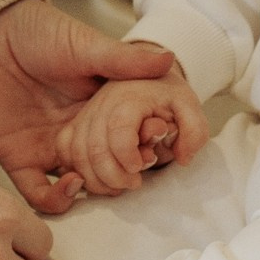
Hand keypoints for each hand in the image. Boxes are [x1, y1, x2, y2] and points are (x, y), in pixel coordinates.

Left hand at [0, 0, 180, 213]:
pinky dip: (57, 200)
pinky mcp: (21, 159)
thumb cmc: (35, 31)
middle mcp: (81, 130)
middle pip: (112, 167)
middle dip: (127, 174)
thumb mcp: (84, 44)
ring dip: (97, 190)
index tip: (158, 143)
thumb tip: (168, 59)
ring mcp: (52, 146)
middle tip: (137, 169)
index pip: (134, 136)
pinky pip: (40, 194)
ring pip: (82, 186)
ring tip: (107, 179)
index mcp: (102, 104)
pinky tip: (70, 182)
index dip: (148, 144)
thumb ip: (123, 59)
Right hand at [53, 69, 209, 198]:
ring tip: (119, 183)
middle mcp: (100, 103)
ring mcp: (83, 113)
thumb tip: (182, 158)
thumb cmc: (168, 94)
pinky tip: (99, 176)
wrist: (146, 76)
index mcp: (129, 97)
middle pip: (95, 150)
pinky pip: (65, 150)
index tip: (141, 167)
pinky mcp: (74, 122)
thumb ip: (194, 131)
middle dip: (115, 176)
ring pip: (76, 154)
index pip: (120, 133)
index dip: (129, 158)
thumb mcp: (189, 105)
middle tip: (134, 182)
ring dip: (97, 179)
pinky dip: (78, 169)